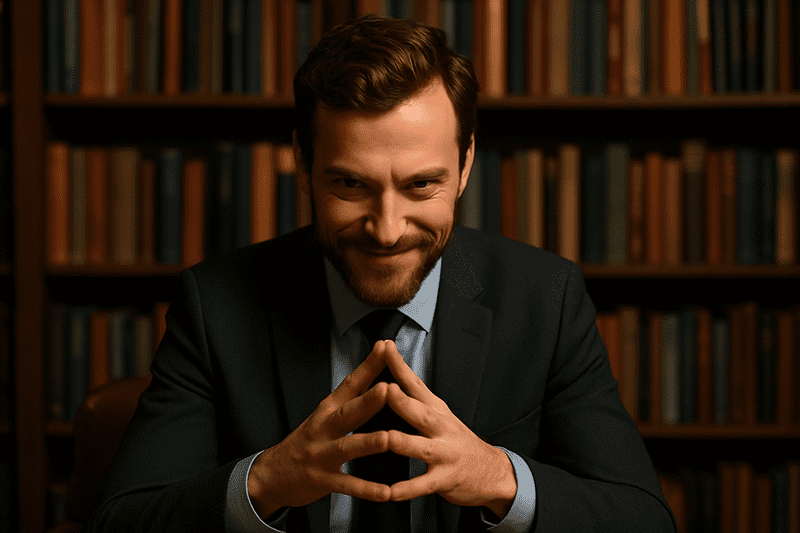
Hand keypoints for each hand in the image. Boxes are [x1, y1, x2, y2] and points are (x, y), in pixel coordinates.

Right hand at [247, 342, 394, 519]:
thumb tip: (379, 376)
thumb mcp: (325, 415)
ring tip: (387, 439)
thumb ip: (352, 399)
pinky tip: (385, 492)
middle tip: (387, 388)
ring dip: (367, 443)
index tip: (385, 347)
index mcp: (327, 410)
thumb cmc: (308, 440)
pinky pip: (347, 486)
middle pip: (347, 412)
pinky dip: (366, 489)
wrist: (272, 473)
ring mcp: (321, 455)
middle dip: (368, 401)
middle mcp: (323, 428)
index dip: (368, 366)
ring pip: (347, 448)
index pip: (350, 384)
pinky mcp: (322, 480)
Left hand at [381, 341, 517, 518]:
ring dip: (401, 442)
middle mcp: (441, 428)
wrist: (492, 471)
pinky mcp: (445, 479)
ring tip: (385, 438)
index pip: (416, 384)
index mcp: (436, 410)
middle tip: (385, 388)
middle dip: (402, 401)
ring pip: (420, 447)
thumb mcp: (441, 415)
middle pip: (420, 412)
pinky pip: (422, 485)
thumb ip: (416, 398)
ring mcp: (444, 454)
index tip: (385, 346)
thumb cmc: (456, 439)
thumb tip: (390, 375)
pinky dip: (406, 489)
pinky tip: (390, 492)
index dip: (400, 366)